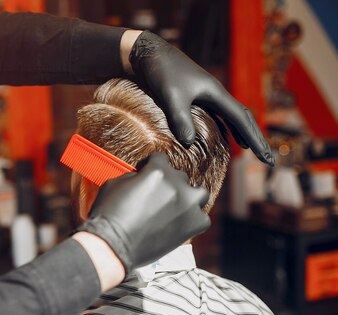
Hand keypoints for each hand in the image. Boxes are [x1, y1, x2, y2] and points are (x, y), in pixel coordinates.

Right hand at [77, 153, 209, 274]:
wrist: (112, 245)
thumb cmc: (108, 215)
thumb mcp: (114, 184)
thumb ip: (135, 177)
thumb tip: (143, 177)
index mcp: (157, 171)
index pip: (161, 159)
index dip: (152, 167)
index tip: (148, 176)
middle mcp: (176, 184)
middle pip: (179, 177)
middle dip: (169, 185)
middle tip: (157, 199)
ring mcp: (187, 204)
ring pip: (198, 194)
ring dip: (188, 198)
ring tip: (175, 209)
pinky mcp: (193, 225)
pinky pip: (202, 219)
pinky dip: (192, 221)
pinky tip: (178, 225)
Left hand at [129, 30, 273, 165]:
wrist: (150, 53)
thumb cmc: (162, 72)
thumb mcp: (171, 95)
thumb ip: (180, 118)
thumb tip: (190, 143)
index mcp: (215, 93)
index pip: (242, 119)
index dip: (255, 139)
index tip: (266, 157)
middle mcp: (215, 93)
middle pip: (243, 117)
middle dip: (255, 137)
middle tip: (267, 158)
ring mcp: (206, 94)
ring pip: (232, 115)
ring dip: (243, 131)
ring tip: (251, 148)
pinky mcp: (195, 95)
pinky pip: (218, 114)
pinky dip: (226, 126)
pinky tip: (226, 135)